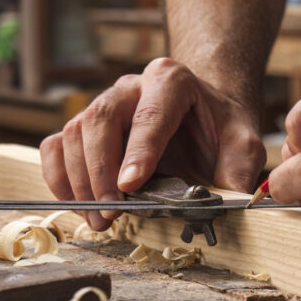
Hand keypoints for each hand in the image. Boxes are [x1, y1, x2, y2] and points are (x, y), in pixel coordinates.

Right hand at [40, 58, 265, 230]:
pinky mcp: (85, 124)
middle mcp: (131, 86)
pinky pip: (56, 145)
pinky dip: (59, 177)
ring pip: (73, 134)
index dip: (137, 152)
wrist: (203, 110)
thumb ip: (240, 168)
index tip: (129, 186)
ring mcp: (103, 103)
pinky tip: (76, 205)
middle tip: (109, 213)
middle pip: (100, 121)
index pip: (150, 115)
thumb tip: (230, 200)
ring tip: (98, 219)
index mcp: (171, 80)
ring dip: (78, 182)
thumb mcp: (244, 141)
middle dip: (100, 172)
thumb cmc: (220, 125)